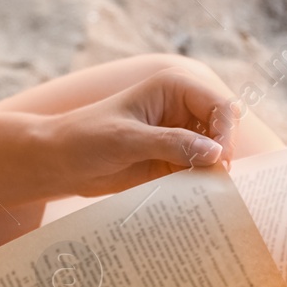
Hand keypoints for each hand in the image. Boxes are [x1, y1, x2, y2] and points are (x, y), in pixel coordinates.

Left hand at [41, 66, 241, 196]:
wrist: (60, 161)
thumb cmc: (85, 138)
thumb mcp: (127, 139)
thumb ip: (172, 144)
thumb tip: (216, 154)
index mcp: (174, 87)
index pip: (221, 105)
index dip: (226, 132)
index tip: (218, 160)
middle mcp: (183, 109)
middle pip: (225, 130)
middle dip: (224, 154)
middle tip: (215, 180)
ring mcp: (181, 136)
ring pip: (217, 155)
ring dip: (214, 173)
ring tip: (203, 192)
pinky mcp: (174, 161)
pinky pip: (200, 173)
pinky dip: (201, 185)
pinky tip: (193, 198)